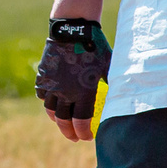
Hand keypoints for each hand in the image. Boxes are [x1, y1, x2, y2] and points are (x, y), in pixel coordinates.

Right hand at [35, 20, 111, 142]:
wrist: (73, 29)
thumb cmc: (95, 47)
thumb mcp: (109, 65)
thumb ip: (114, 82)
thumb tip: (124, 95)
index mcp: (83, 93)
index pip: (81, 122)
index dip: (84, 133)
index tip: (87, 138)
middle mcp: (65, 92)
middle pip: (64, 121)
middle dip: (69, 132)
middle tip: (74, 137)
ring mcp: (52, 84)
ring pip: (50, 109)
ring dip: (56, 118)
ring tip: (62, 121)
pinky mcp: (42, 76)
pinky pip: (41, 93)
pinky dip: (46, 100)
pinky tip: (52, 102)